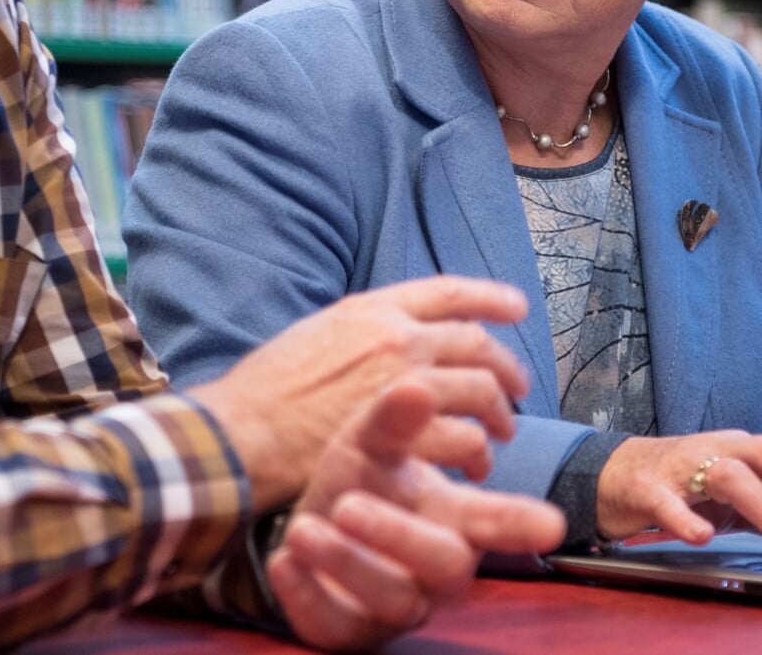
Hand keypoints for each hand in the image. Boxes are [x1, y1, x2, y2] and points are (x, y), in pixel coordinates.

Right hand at [189, 276, 531, 509]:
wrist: (243, 432)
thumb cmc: (266, 390)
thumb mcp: (314, 333)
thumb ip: (360, 331)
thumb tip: (386, 337)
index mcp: (373, 310)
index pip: (448, 292)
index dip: (490, 297)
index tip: (518, 307)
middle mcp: (397, 339)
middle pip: (477, 346)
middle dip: (506, 370)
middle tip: (516, 392)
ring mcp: (404, 386)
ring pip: (479, 393)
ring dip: (497, 417)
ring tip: (498, 439)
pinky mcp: (406, 433)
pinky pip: (462, 438)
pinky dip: (474, 453)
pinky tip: (471, 469)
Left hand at [270, 377, 565, 650]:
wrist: (308, 530)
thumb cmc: (361, 484)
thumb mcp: (370, 445)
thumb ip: (393, 419)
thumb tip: (417, 384)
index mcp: (452, 519)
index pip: (494, 520)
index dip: (519, 524)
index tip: (550, 524)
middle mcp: (435, 568)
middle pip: (445, 563)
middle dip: (398, 534)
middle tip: (348, 504)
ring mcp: (396, 606)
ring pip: (391, 598)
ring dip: (346, 562)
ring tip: (306, 527)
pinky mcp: (350, 632)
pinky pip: (337, 625)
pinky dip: (308, 594)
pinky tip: (284, 562)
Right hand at [596, 432, 761, 553]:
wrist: (610, 473)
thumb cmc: (675, 484)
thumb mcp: (726, 494)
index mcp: (738, 449)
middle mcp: (715, 449)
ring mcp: (680, 466)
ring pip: (730, 475)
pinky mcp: (646, 487)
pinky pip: (668, 501)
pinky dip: (687, 519)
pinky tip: (703, 537)